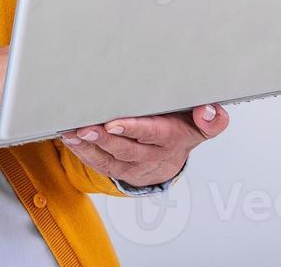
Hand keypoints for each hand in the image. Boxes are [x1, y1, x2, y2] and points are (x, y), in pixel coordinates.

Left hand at [60, 104, 229, 187]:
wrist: (171, 158)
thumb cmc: (181, 128)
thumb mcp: (201, 123)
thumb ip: (211, 118)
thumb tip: (209, 111)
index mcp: (172, 138)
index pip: (153, 133)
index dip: (134, 129)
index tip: (114, 123)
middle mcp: (152, 154)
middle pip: (127, 148)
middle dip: (105, 138)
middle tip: (87, 127)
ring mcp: (133, 164)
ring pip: (110, 158)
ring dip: (89, 146)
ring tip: (73, 133)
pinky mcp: (118, 169)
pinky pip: (99, 164)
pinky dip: (82, 152)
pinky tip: (70, 139)